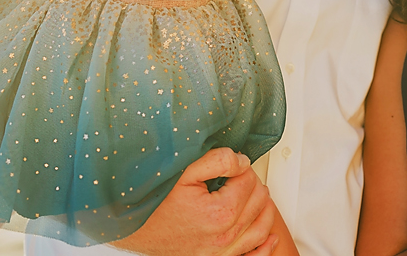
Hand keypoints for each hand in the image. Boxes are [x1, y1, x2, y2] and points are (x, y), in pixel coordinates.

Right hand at [112, 148, 278, 255]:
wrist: (135, 227)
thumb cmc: (155, 202)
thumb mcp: (184, 171)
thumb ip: (218, 160)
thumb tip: (243, 161)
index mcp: (219, 213)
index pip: (249, 182)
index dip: (242, 167)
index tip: (231, 165)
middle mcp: (223, 236)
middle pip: (258, 202)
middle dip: (252, 184)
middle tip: (238, 175)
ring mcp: (221, 252)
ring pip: (260, 228)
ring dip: (263, 208)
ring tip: (255, 193)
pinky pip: (251, 255)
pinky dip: (265, 246)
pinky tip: (272, 236)